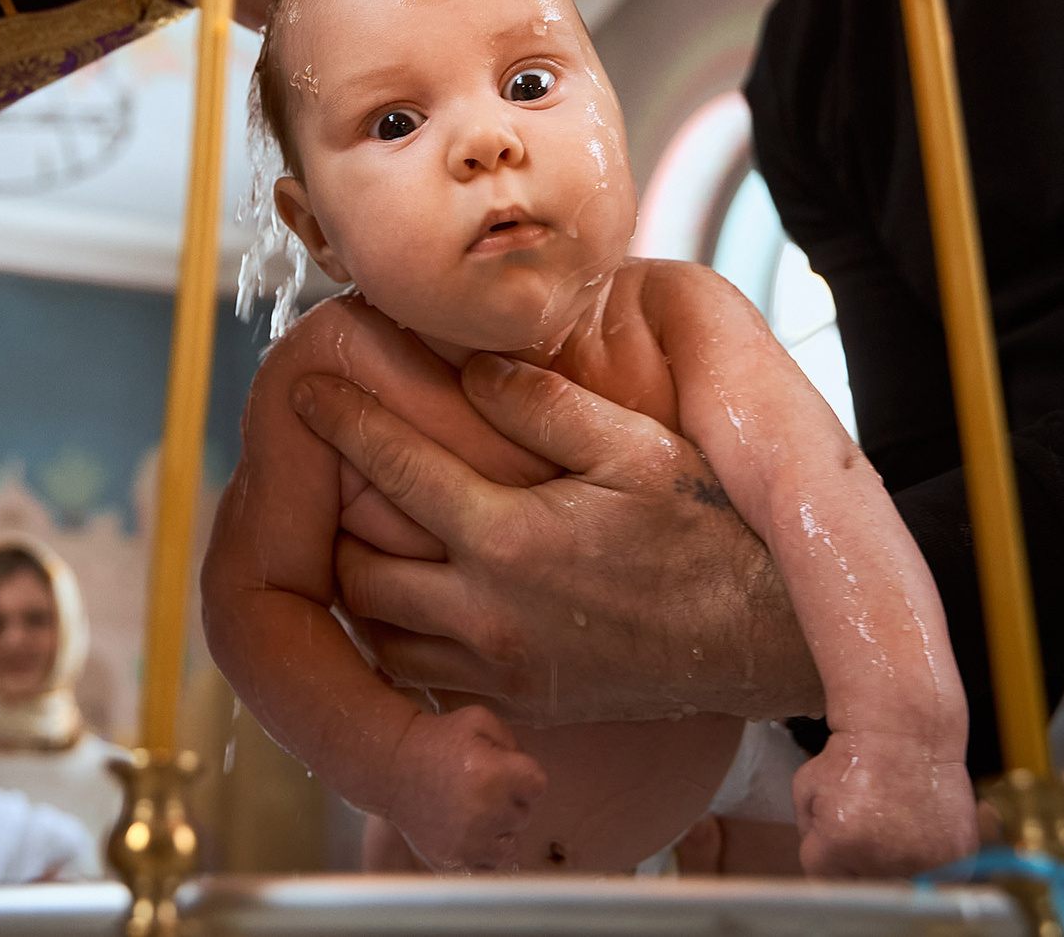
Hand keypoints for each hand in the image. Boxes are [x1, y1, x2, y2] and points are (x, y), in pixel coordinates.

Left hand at [292, 354, 824, 726]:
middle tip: (314, 465)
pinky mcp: (514, 697)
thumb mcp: (636, 448)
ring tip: (348, 523)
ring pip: (375, 625)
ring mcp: (498, 664)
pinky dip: (389, 629)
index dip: (342, 420)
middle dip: (326, 507)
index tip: (303, 387)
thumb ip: (544, 404)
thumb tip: (468, 366)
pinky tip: (399, 587)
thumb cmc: (707, 533)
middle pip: (358, 559)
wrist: (759, 640)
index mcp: (513, 536)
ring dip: (351, 575)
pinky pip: (415, 669)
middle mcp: (490, 610)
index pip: (395, 466)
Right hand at [385, 703, 545, 872]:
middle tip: (480, 789)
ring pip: (510, 845)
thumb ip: (510, 742)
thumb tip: (524, 771)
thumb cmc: (436, 740)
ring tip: (475, 814)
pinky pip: (487, 866)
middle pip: (523, 815)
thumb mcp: (478, 720)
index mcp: (496, 776)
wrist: (391, 766)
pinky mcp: (454, 861)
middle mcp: (488, 813)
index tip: (503, 772)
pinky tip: (469, 834)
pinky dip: (482, 853)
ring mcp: (471, 842)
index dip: (522, 777)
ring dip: (499, 831)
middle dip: (508, 802)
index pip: (537, 786)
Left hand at [793, 727, 977, 877]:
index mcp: (841, 841)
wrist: (907, 732)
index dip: (827, 852)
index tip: (836, 832)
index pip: (822, 875)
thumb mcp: (807, 787)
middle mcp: (883, 858)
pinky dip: (926, 862)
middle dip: (857, 862)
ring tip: (892, 825)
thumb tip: (821, 860)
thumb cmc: (854, 755)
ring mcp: (924, 861)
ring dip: (892, 864)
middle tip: (866, 825)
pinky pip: (934, 878)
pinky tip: (918, 831)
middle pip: (860, 885)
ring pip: (898, 884)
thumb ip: (807, 830)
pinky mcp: (956, 859)